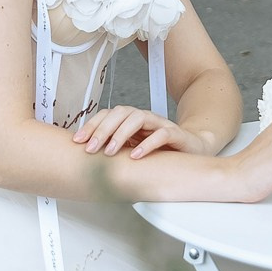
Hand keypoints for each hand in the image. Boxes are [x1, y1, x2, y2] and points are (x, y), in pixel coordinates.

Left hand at [73, 105, 211, 159]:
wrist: (193, 148)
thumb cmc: (161, 150)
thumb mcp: (133, 149)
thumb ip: (115, 148)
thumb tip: (86, 157)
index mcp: (131, 120)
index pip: (108, 115)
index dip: (91, 126)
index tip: (77, 141)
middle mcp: (144, 118)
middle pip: (120, 113)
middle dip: (102, 130)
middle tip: (91, 148)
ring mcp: (160, 124)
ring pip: (138, 118)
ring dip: (121, 134)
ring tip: (110, 151)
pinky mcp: (175, 134)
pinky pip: (161, 133)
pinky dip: (147, 143)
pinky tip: (136, 155)